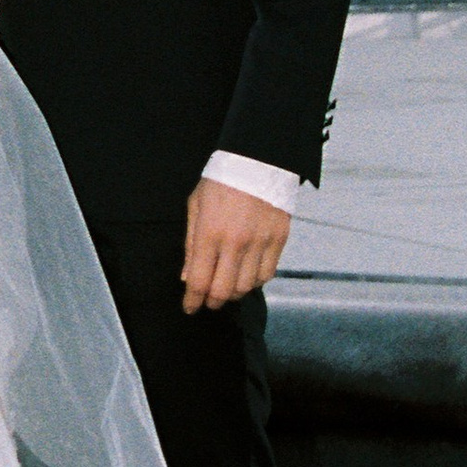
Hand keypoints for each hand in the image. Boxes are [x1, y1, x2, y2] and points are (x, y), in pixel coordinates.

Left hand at [181, 179, 289, 314]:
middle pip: (224, 291)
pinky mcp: (279, 239)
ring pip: (247, 286)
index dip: (192, 300)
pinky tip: (247, 274)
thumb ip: (191, 244)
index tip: (190, 308)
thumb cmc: (223, 179)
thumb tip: (187, 277)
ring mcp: (260, 241)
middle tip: (208, 301)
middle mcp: (236, 241)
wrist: (258, 158)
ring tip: (227, 285)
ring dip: (234, 292)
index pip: (199, 280)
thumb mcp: (196, 206)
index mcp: (210, 232)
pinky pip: (267, 274)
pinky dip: (255, 280)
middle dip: (213, 302)